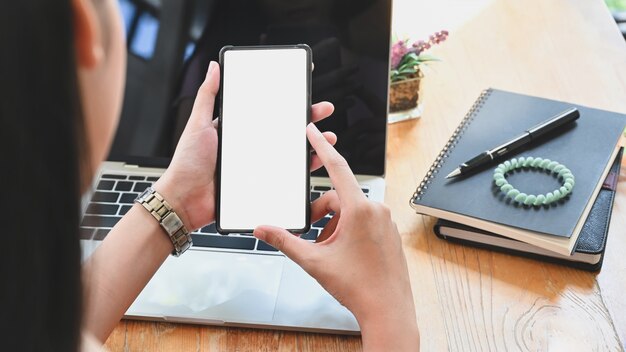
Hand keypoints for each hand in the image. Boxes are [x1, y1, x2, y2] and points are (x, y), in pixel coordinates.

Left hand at [155, 61, 336, 229]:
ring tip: (327, 138)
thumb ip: (207, 96)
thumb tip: (214, 67)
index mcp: (238, 130)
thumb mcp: (197, 124)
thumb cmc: (187, 163)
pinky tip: (314, 162)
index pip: (268, 111)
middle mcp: (251, 147)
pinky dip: (302, 171)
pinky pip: (286, 177)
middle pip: (285, 130)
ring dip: (312, 145)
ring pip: (291, 153)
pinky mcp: (260, 185)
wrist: (183, 200)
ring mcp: (257, 166)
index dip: (287, 101)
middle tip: (324, 110)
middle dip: (308, 119)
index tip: (303, 90)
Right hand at [253, 123, 419, 350]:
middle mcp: (376, 210)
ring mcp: (385, 221)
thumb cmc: (359, 286)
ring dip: (333, 225)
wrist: (388, 310)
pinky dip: (347, 230)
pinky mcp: (388, 232)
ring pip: (351, 211)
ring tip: (326, 250)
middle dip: (320, 212)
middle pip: (339, 197)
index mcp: (360, 209)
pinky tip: (341, 252)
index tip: (314, 131)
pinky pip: (363, 221)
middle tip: (309, 233)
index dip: (322, 147)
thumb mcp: (314, 261)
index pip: (338, 167)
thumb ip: (285, 241)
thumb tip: (263, 229)